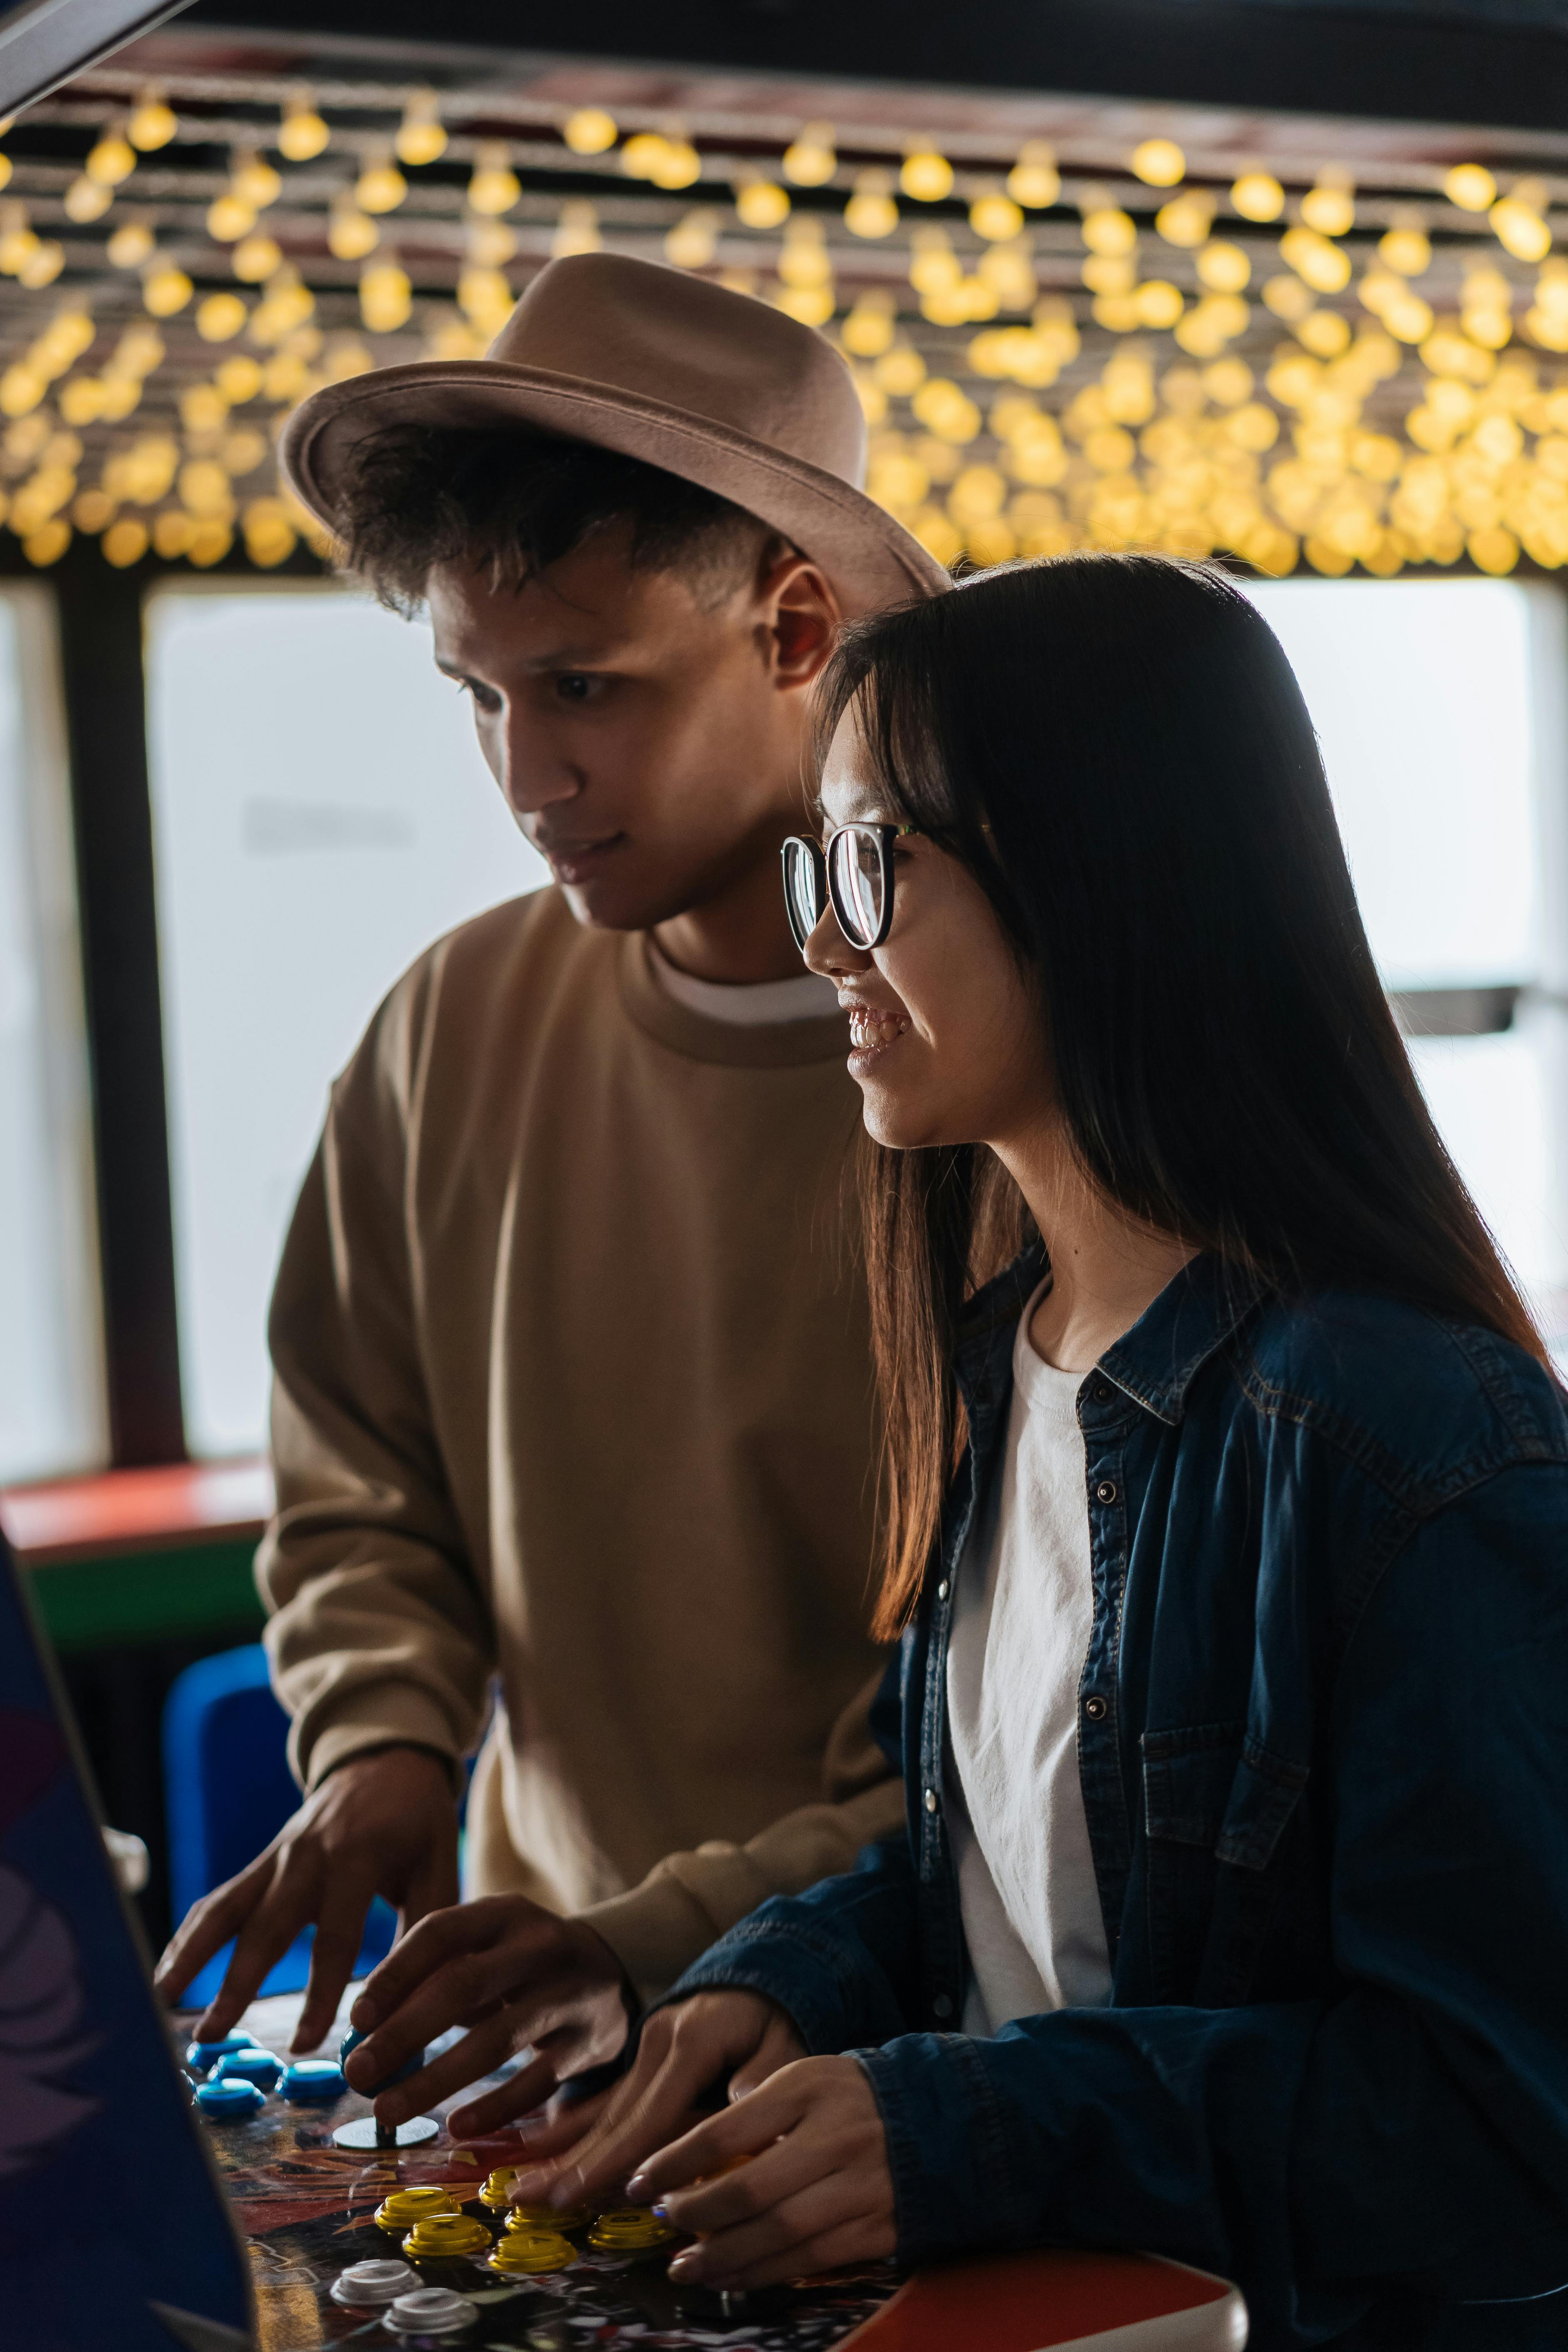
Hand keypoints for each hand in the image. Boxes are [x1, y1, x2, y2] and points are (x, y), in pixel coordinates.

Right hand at [153, 1746, 458, 2051]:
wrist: (386, 1760)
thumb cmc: (418, 1821)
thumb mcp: (439, 1864)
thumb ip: (427, 1930)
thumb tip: (423, 2002)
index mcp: (357, 1857)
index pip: (334, 1935)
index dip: (320, 1992)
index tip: (307, 2043)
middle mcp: (306, 1856)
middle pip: (266, 1926)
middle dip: (236, 1983)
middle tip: (211, 2035)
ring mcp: (275, 1856)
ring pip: (226, 1909)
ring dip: (191, 1955)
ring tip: (160, 2002)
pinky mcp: (260, 1863)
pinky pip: (219, 1899)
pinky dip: (190, 1934)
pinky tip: (166, 1972)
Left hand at [341, 1896, 634, 2135]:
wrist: (612, 1971)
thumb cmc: (520, 1963)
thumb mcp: (486, 1947)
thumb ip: (432, 1976)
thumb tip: (361, 2030)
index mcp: (504, 1913)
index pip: (442, 1931)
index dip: (396, 1973)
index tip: (356, 2017)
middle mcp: (539, 1945)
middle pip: (464, 1984)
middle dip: (404, 2032)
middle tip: (357, 2073)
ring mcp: (569, 1993)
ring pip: (498, 2040)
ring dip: (436, 2080)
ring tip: (386, 2112)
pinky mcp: (588, 2043)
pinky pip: (536, 2082)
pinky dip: (494, 2108)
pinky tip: (455, 2127)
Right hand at [509, 1989, 803, 2207]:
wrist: (765, 1973)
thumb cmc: (778, 2018)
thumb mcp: (786, 2041)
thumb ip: (765, 2076)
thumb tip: (739, 2107)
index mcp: (691, 2041)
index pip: (650, 2113)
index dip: (614, 2158)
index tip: (577, 2192)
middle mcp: (658, 2041)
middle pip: (614, 2115)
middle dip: (570, 2162)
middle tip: (523, 2198)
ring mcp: (645, 2046)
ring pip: (604, 2108)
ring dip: (561, 2148)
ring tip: (519, 2181)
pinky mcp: (642, 2054)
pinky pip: (607, 2095)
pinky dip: (575, 2122)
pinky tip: (538, 2142)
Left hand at [633, 2055, 894, 2290]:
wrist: (942, 2119)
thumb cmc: (852, 2099)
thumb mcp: (805, 2082)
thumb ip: (755, 2115)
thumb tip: (689, 2164)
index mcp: (809, 2087)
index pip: (726, 2130)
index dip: (676, 2161)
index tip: (641, 2182)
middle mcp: (836, 2136)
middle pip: (750, 2189)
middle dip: (697, 2215)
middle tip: (664, 2225)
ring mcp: (861, 2185)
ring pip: (779, 2232)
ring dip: (724, 2257)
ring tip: (686, 2267)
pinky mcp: (878, 2227)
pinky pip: (811, 2260)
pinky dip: (765, 2274)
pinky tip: (733, 2279)